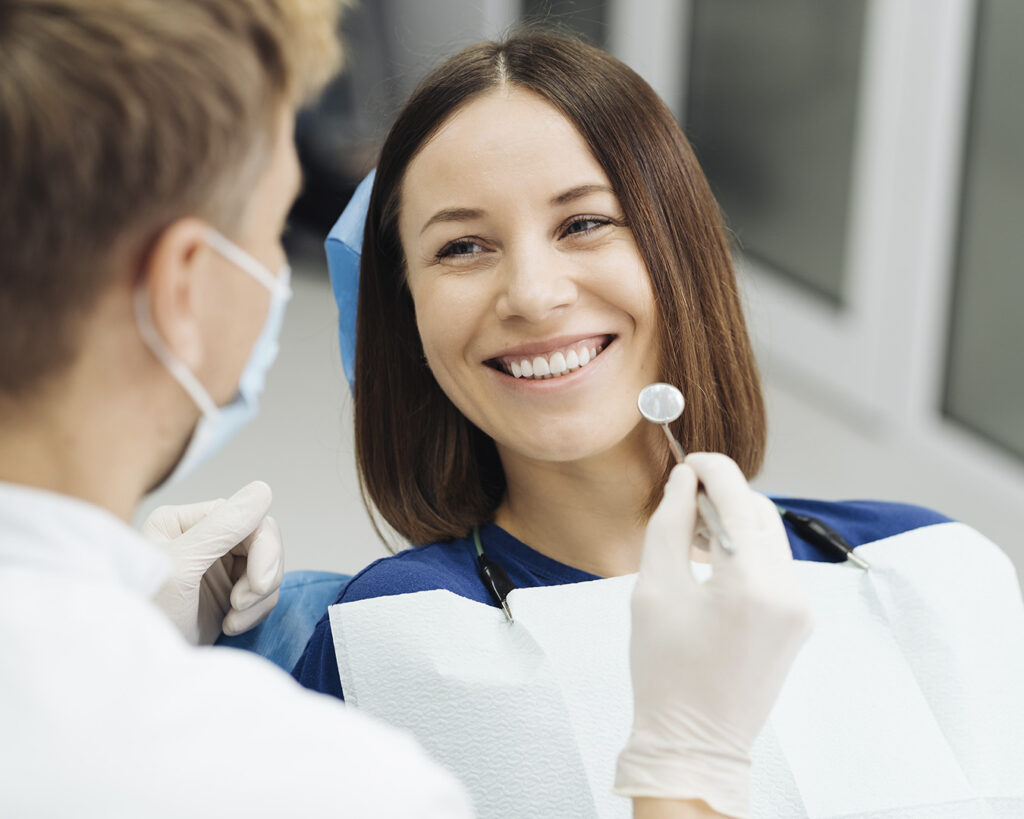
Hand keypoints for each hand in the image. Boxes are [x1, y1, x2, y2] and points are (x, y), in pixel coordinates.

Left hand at [142, 481, 283, 645]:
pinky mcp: (226, 595)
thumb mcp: (181, 568)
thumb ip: (222, 527)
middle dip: (262, 576)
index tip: (258, 584)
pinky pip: (264, 592)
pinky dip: (256, 611)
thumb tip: (263, 489)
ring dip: (260, 597)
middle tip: (243, 605)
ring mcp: (215, 568)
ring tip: (233, 620)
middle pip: (263, 541)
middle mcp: (202, 539)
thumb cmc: (145, 617)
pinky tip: (230, 626)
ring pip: (268, 567)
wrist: (135, 673)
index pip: (247, 518)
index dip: (264, 548)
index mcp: (184, 522)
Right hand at [616, 454, 813, 818]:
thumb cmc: (664, 671)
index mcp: (751, 584)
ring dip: (736, 523)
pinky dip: (747, 553)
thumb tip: (685, 481)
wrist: (695, 742)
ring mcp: (801, 609)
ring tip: (694, 536)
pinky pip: (776, 567)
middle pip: (760, 512)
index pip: (737, 497)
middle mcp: (789, 592)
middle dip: (724, 495)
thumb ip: (670, 524)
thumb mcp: (654, 589)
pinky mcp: (800, 622)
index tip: (688, 461)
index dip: (711, 468)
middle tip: (683, 500)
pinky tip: (715, 565)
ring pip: (770, 537)